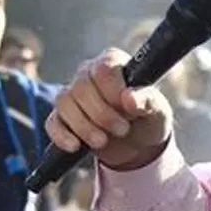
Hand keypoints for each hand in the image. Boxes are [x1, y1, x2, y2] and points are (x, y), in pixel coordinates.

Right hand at [44, 50, 173, 170]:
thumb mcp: (157, 111)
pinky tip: (76, 146)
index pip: (103, 69)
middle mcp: (88, 74)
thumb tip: (130, 97)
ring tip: (103, 141)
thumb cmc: (148, 120)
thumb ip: (148, 101)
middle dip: (101, 114)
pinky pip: (52, 122)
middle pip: (81, 86)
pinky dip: (62, 136)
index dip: (113, 91)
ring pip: (64, 102)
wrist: (138, 146)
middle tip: (122, 130)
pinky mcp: (62, 118)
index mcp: (113, 63)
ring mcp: (72, 95)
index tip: (128, 110)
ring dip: (84, 126)